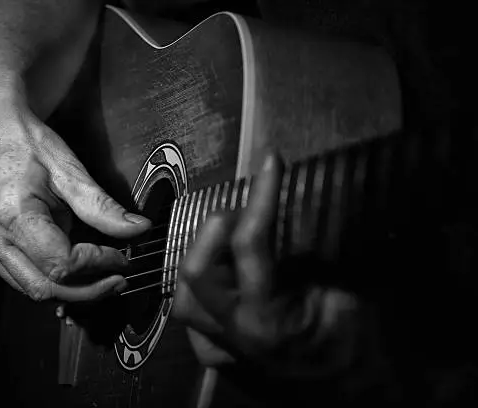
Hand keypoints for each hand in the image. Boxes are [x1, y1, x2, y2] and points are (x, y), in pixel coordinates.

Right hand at [0, 85, 150, 302]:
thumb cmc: (24, 140)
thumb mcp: (68, 169)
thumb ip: (102, 206)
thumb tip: (138, 230)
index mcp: (12, 214)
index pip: (61, 264)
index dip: (97, 265)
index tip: (121, 257)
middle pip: (44, 289)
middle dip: (87, 290)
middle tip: (118, 279)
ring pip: (30, 289)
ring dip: (69, 289)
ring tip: (99, 273)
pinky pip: (17, 276)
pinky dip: (48, 278)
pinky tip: (70, 266)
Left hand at [173, 152, 358, 376]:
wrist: (355, 395)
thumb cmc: (360, 346)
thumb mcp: (346, 293)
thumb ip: (315, 251)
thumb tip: (293, 205)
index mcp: (267, 321)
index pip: (248, 245)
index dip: (259, 197)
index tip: (270, 162)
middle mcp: (232, 335)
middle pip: (196, 268)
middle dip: (217, 228)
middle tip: (249, 213)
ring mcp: (219, 349)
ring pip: (184, 292)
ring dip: (204, 255)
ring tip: (235, 241)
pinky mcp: (217, 355)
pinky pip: (194, 314)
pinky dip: (204, 286)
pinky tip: (227, 275)